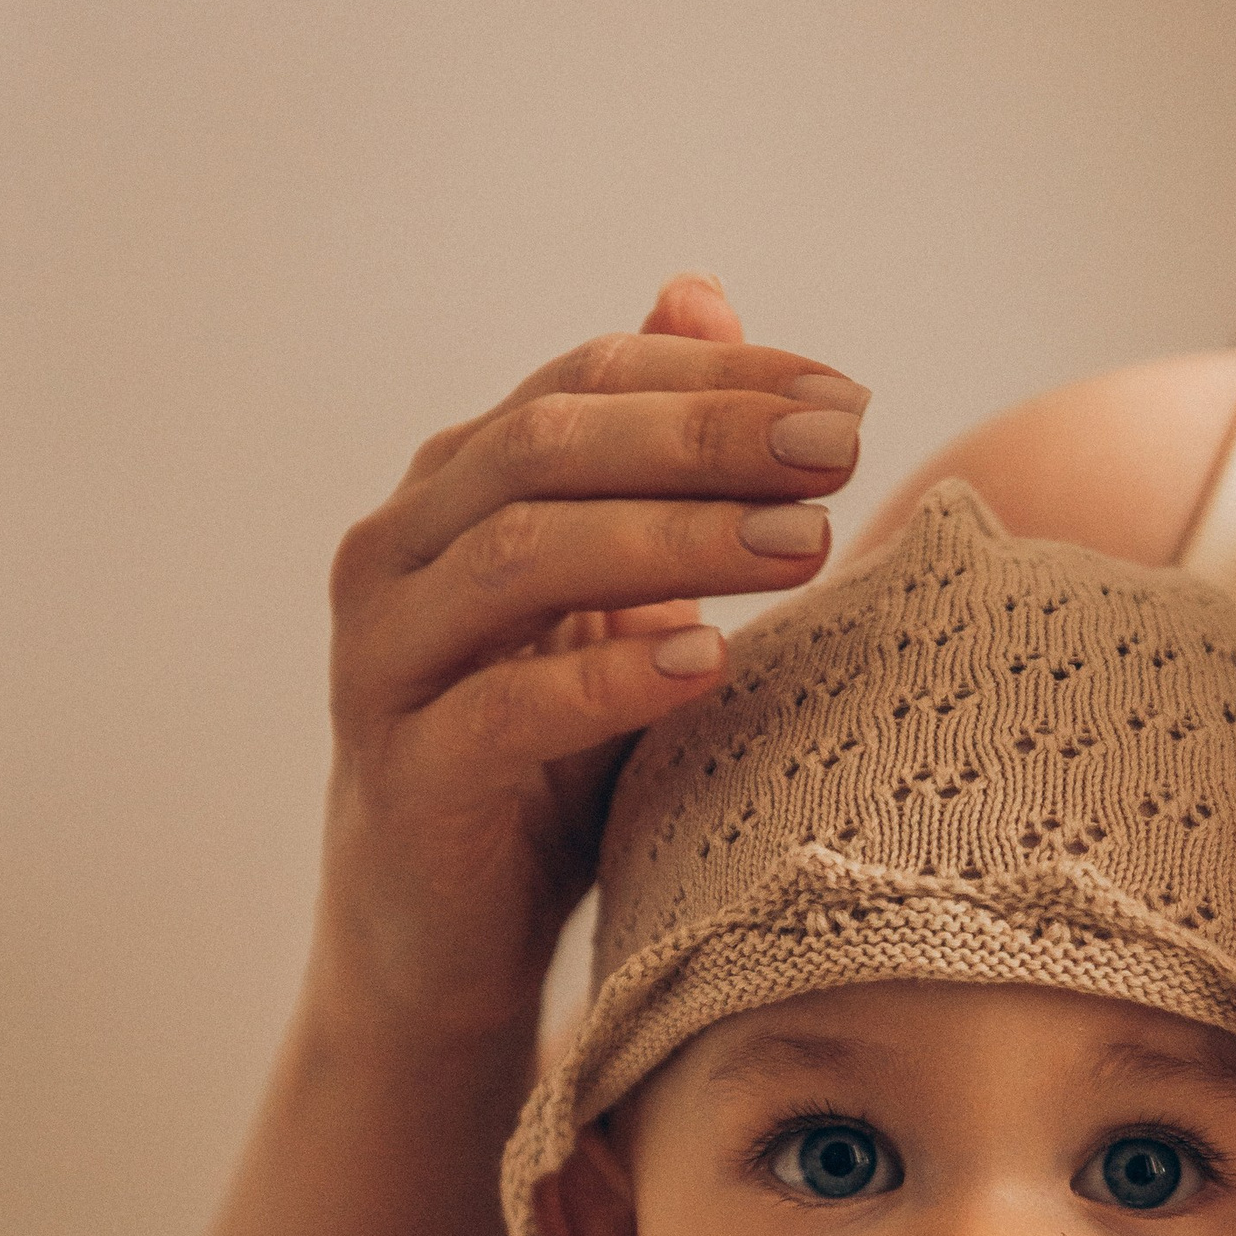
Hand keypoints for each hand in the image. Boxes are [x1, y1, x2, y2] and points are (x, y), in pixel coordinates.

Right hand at [317, 272, 868, 1037]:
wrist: (441, 949)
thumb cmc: (542, 769)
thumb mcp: (611, 602)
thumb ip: (648, 464)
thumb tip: (704, 287)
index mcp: (452, 489)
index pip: (586, 381)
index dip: (718, 377)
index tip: (850, 400)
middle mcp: (398, 553)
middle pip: (550, 446)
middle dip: (707, 437)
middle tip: (842, 451)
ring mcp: (385, 662)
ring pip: (521, 554)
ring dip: (675, 538)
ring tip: (806, 545)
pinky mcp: (403, 776)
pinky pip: (504, 708)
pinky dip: (610, 678)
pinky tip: (711, 661)